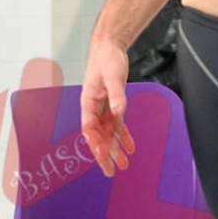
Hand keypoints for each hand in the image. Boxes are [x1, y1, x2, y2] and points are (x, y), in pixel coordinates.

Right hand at [80, 38, 135, 176]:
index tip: (104, 158)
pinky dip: (123, 136)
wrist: (109, 47)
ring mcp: (103, 107)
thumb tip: (118, 110)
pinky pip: (117, 124)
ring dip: (116, 149)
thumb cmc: (106, 59)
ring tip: (123, 165)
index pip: (90, 130)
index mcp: (87, 102)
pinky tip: (129, 148)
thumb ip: (116, 95)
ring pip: (109, 133)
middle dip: (105, 154)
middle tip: (112, 171)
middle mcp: (93, 108)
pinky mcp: (113, 104)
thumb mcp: (112, 76)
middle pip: (98, 136)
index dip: (96, 145)